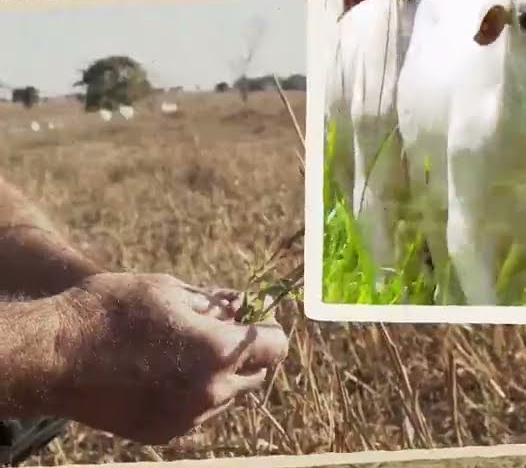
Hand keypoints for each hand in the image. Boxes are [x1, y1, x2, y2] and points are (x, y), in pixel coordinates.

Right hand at [53, 273, 288, 444]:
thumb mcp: (169, 289)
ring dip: (221, 374)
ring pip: (228, 395)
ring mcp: (187, 416)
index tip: (253, 316)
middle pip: (257, 373)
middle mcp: (210, 389)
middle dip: (247, 351)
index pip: (276, 345)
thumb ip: (215, 301)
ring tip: (185, 351)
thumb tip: (241, 304)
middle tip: (221, 329)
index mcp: (218, 350)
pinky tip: (166, 373)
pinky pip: (199, 412)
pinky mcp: (164, 432)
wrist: (52, 354)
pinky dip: (195, 394)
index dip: (268, 326)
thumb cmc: (110, 310)